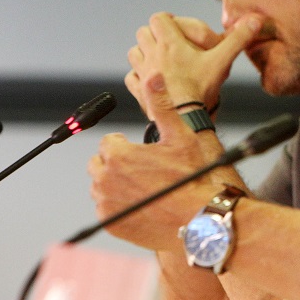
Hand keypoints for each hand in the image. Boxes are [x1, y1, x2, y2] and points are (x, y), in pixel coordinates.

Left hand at [88, 74, 221, 250]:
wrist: (198, 219)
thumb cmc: (191, 177)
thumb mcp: (180, 135)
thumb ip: (161, 105)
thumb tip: (154, 76)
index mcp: (117, 154)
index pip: (109, 142)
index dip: (128, 145)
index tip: (145, 153)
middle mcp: (104, 178)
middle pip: (100, 163)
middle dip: (117, 163)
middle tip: (145, 170)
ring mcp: (105, 203)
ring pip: (101, 186)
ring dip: (116, 183)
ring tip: (144, 187)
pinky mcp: (109, 223)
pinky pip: (106, 209)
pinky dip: (119, 206)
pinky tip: (142, 204)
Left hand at [125, 12, 261, 115]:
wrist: (185, 118)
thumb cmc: (202, 90)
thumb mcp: (223, 61)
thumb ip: (238, 40)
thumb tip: (256, 21)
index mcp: (170, 43)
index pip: (158, 18)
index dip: (167, 20)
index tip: (175, 25)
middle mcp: (152, 55)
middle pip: (143, 32)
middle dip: (155, 33)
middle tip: (169, 41)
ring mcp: (143, 73)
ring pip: (134, 52)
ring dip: (144, 52)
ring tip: (159, 58)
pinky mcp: (139, 91)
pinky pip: (131, 76)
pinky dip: (138, 75)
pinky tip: (150, 80)